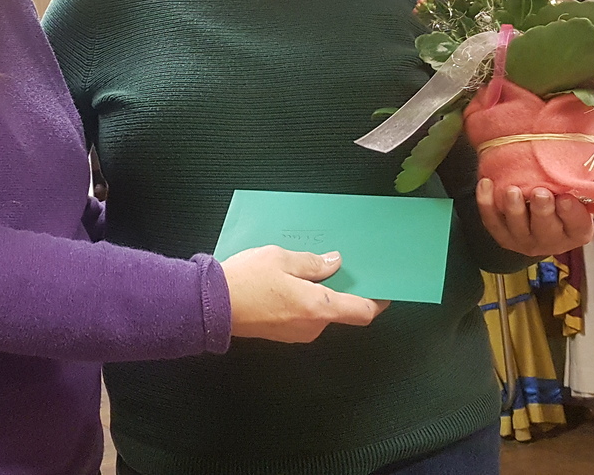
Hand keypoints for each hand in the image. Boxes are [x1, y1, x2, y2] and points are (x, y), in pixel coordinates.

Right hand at [220, 245, 389, 342]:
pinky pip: (302, 317)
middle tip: (336, 266)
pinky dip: (302, 302)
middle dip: (341, 291)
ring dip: (318, 295)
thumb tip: (334, 263)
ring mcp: (296, 334)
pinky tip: (286, 283)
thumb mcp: (280, 258)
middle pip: (339, 311)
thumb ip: (312, 263)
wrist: (210, 307)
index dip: (377, 302)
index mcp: (318, 308)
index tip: (384, 289)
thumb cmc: (247, 280)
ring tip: (303, 270)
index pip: (362, 312)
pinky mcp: (280, 335)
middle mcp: (312, 327)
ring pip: (319, 314)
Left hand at [476, 178, 593, 256]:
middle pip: (546, 230)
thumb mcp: (587, 189)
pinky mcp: (501, 235)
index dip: (572, 214)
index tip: (567, 198)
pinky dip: (486, 204)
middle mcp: (550, 241)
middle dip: (543, 212)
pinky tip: (486, 184)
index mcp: (576, 233)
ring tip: (512, 190)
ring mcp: (523, 240)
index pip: (577, 227)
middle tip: (540, 193)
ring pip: (517, 227)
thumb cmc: (566, 197)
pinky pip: (491, 221)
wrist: (538, 217)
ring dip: (513, 209)